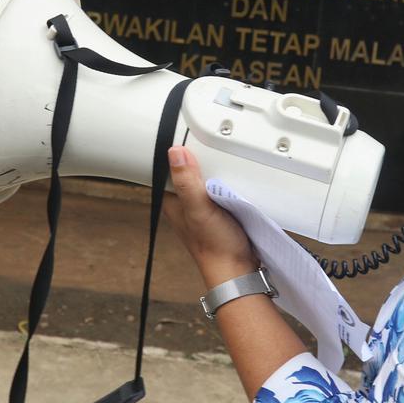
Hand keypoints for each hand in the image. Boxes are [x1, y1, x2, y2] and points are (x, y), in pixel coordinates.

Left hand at [161, 146, 257, 287]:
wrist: (239, 270)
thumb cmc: (215, 246)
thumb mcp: (200, 209)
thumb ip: (187, 183)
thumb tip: (176, 153)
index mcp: (173, 200)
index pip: (165, 168)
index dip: (170, 150)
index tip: (178, 132)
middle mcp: (186, 202)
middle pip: (186, 169)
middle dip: (195, 155)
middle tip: (205, 135)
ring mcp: (203, 206)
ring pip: (203, 177)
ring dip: (212, 167)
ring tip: (220, 150)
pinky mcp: (220, 209)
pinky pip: (219, 187)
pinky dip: (225, 179)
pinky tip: (233, 174)